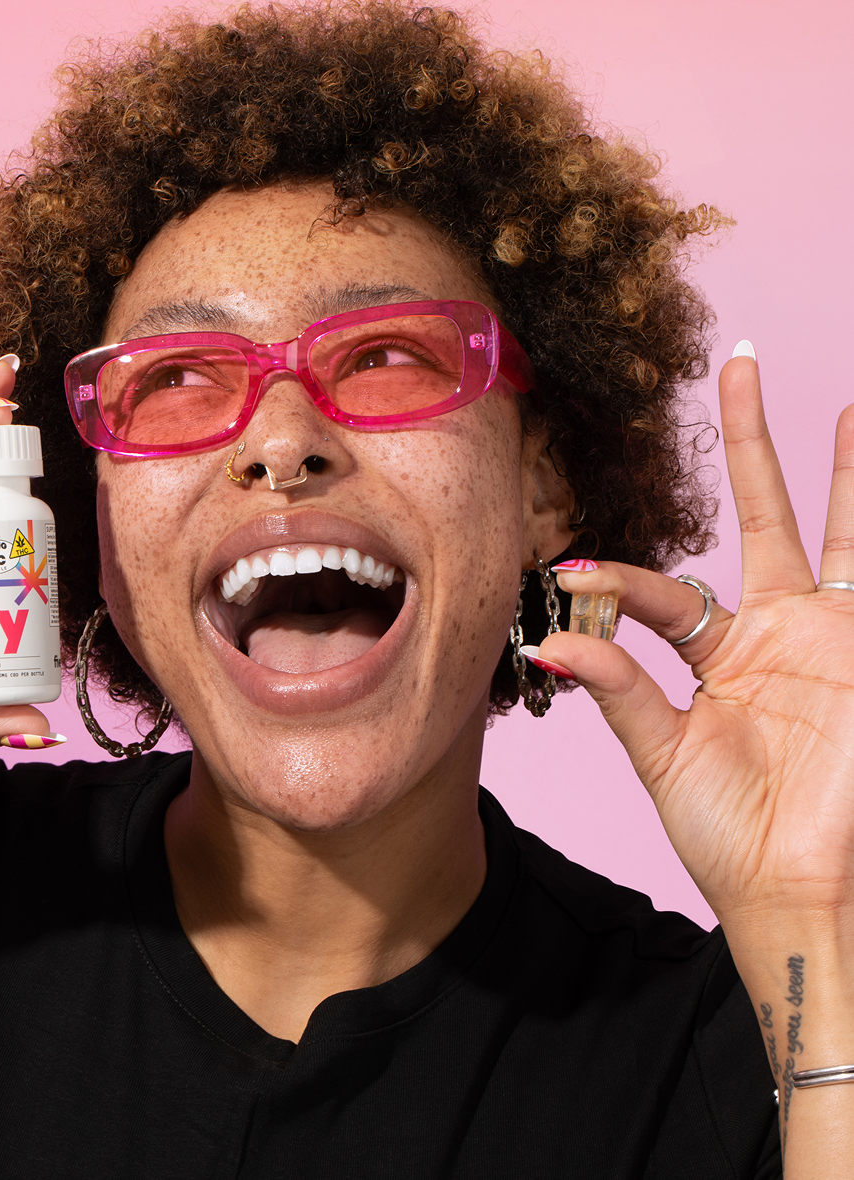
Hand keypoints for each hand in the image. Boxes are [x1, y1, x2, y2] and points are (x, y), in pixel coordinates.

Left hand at [542, 350, 853, 1170]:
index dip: (617, 578)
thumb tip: (544, 638)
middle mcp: (778, 630)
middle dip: (751, 443)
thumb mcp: (660, 753)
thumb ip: (616, 689)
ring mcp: (833, 637)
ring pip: (841, 529)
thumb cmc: (730, 830)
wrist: (798, 886)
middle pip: (764, 514)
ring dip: (844, 469)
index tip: (569, 572)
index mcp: (719, 652)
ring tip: (846, 403)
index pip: (663, 589)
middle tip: (737, 365)